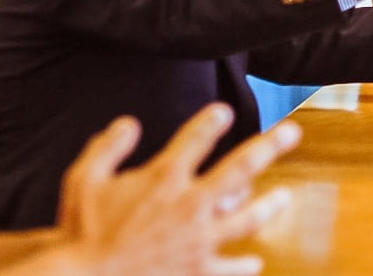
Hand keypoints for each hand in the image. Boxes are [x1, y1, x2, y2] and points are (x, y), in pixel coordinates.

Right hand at [58, 103, 299, 275]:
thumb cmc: (80, 231)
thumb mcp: (83, 179)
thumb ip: (107, 147)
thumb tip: (128, 122)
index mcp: (165, 177)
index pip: (197, 138)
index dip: (211, 122)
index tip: (224, 112)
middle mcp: (191, 204)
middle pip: (241, 168)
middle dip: (270, 146)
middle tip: (292, 131)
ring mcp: (199, 239)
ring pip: (248, 218)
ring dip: (270, 206)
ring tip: (285, 197)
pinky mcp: (198, 272)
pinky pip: (229, 268)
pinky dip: (243, 267)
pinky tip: (254, 264)